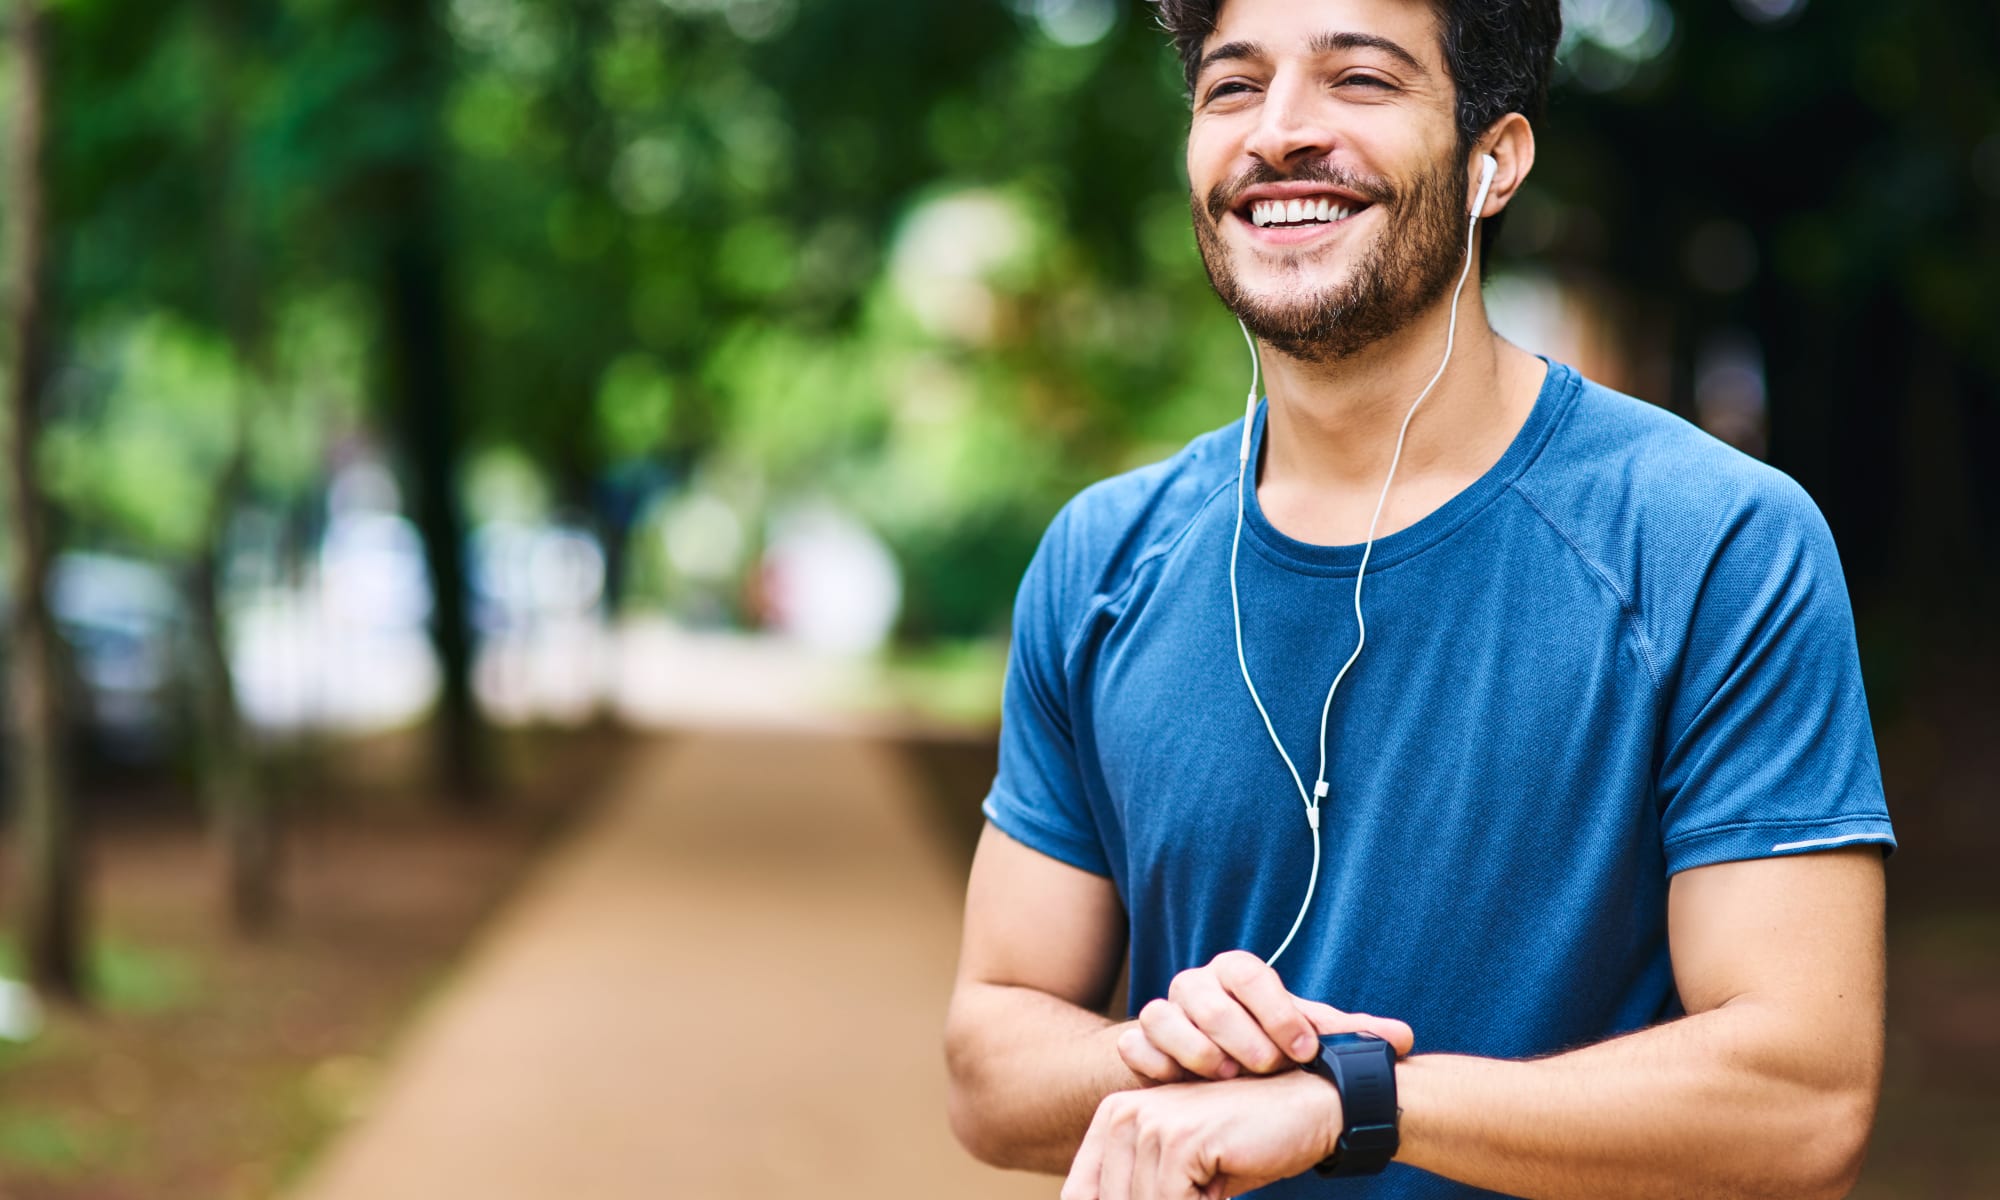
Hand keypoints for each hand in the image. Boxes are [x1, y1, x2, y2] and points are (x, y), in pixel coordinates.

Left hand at [1062, 1070, 1341, 1199]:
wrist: (1308, 1107)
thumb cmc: (1246, 1147)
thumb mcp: (1180, 1178)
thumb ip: (1139, 1193)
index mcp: (1112, 1119)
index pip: (1081, 1195)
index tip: (1166, 1198)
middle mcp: (1120, 1113)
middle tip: (1203, 1191)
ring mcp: (1148, 1122)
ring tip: (1214, 1185)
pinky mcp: (1179, 1138)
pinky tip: (1223, 1187)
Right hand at [1117, 950, 1414, 1082]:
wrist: (1212, 1068)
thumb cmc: (1266, 1046)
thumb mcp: (1304, 1039)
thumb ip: (1347, 1036)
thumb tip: (1405, 1039)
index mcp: (1237, 974)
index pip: (1249, 973)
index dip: (1276, 1010)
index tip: (1302, 1049)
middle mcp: (1196, 986)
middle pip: (1202, 993)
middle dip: (1237, 1031)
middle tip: (1265, 1067)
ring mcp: (1163, 1014)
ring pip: (1161, 1015)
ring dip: (1194, 1047)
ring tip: (1227, 1076)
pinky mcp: (1138, 1045)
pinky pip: (1133, 1045)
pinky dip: (1154, 1063)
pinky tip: (1181, 1084)